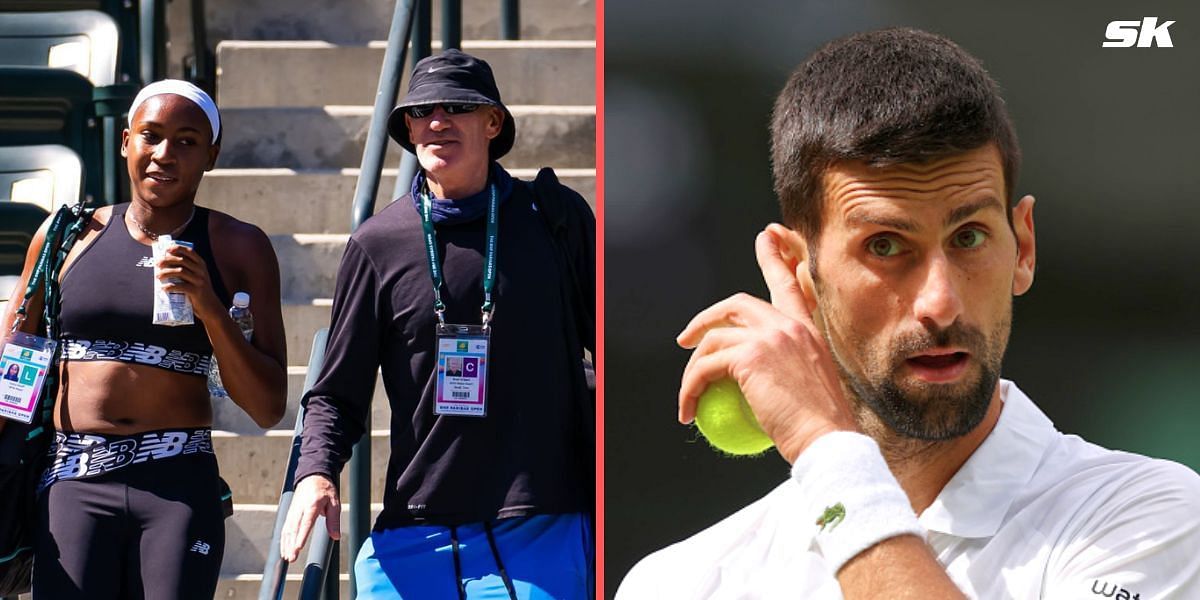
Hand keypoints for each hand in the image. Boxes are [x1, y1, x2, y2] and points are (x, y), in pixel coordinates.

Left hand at [155, 243, 222, 320]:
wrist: (210, 306)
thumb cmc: (199, 290)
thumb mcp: (197, 277)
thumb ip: (188, 269)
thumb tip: (167, 264)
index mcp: (201, 265)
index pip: (190, 251)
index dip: (178, 248)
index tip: (166, 249)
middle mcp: (201, 271)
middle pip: (182, 261)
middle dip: (167, 261)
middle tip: (157, 264)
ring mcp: (199, 281)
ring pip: (180, 272)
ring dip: (166, 273)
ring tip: (158, 276)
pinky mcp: (196, 291)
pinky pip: (180, 286)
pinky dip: (170, 287)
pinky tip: (163, 288)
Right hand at [280, 474, 340, 561]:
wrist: (312, 476)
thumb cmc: (325, 490)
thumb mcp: (334, 502)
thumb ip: (334, 520)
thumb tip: (335, 536)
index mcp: (312, 504)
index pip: (306, 523)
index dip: (301, 536)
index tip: (298, 548)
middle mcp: (300, 509)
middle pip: (293, 529)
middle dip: (291, 545)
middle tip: (291, 558)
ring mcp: (293, 511)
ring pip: (287, 530)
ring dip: (286, 544)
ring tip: (287, 558)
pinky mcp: (290, 513)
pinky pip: (285, 528)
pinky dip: (283, 540)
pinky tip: (284, 550)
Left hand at [676, 225, 856, 462]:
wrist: (827, 441)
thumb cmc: (820, 429)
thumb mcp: (812, 389)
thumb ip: (790, 372)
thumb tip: (764, 382)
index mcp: (807, 329)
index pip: (789, 283)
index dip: (775, 255)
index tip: (766, 235)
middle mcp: (789, 325)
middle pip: (735, 303)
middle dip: (705, 318)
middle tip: (686, 341)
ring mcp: (769, 336)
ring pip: (712, 339)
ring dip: (692, 369)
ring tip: (688, 396)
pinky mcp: (749, 356)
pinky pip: (703, 367)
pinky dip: (689, 389)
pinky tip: (687, 410)